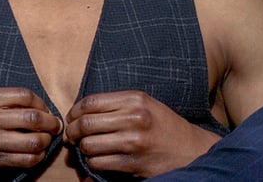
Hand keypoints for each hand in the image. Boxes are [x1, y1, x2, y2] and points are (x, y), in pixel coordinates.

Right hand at [0, 87, 62, 179]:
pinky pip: (23, 161)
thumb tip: (35, 103)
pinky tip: (36, 154)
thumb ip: (0, 99)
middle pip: (32, 118)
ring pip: (31, 142)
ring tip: (46, 140)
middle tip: (55, 126)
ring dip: (46, 142)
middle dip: (50, 123)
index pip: (24, 95)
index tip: (45, 109)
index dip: (41, 102)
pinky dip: (36, 158)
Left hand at [64, 90, 220, 177]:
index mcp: (134, 99)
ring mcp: (134, 142)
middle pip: (86, 123)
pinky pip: (100, 163)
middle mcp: (133, 118)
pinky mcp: (134, 164)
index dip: (74, 110)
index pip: (91, 102)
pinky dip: (92, 163)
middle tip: (71, 135)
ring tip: (84, 147)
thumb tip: (82, 111)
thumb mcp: (144, 103)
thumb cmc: (163, 124)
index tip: (71, 117)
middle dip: (73, 131)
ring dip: (82, 148)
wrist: (191, 149)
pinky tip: (96, 159)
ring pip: (90, 145)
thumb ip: (116, 103)